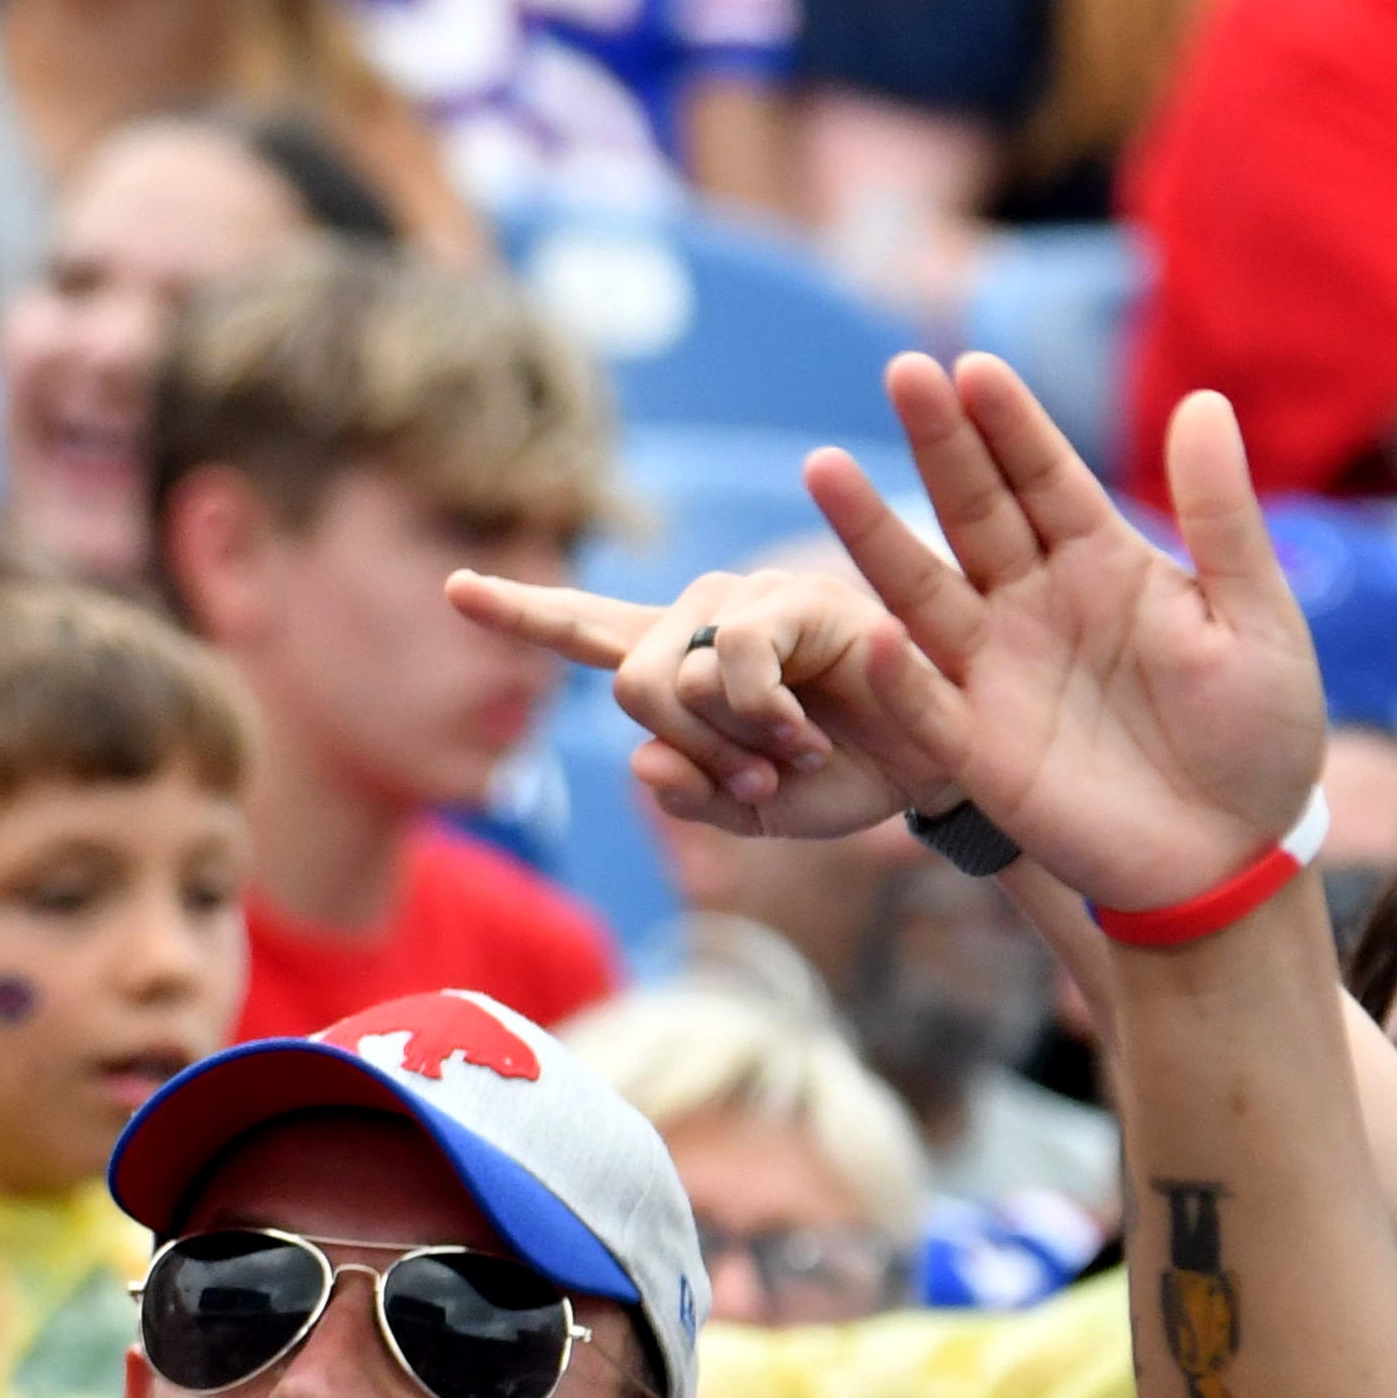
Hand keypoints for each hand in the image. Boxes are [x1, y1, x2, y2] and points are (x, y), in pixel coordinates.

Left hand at [449, 559, 950, 838]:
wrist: (941, 760)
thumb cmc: (849, 776)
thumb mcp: (757, 810)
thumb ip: (691, 794)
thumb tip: (642, 762)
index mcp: (679, 666)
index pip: (586, 632)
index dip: (519, 610)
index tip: (456, 587)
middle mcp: (702, 622)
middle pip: (624, 685)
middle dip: (683, 751)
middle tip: (753, 777)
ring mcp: (745, 603)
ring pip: (668, 678)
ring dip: (728, 741)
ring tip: (791, 752)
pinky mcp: (792, 598)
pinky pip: (731, 661)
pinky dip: (762, 717)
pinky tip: (805, 733)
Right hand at [810, 359, 1329, 916]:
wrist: (1236, 854)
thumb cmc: (1260, 732)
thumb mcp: (1257, 617)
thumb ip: (1222, 516)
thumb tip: (1204, 400)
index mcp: (1104, 565)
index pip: (1045, 477)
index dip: (1011, 424)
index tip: (974, 367)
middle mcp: (1034, 605)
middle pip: (971, 512)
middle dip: (936, 443)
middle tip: (901, 372)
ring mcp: (997, 674)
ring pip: (920, 591)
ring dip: (873, 535)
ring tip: (824, 468)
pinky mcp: (977, 750)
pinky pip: (924, 704)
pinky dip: (894, 673)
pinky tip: (865, 630)